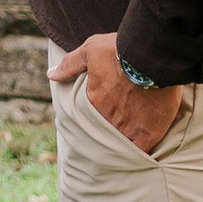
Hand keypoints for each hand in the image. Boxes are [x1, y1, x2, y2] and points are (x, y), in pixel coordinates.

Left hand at [50, 32, 188, 149]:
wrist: (151, 55)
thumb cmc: (120, 49)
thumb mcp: (91, 50)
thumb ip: (70, 64)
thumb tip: (51, 74)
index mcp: (93, 102)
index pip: (88, 119)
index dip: (94, 120)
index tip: (100, 117)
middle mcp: (108, 119)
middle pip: (105, 132)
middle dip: (108, 131)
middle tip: (115, 130)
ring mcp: (128, 128)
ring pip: (122, 143)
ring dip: (123, 142)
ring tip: (128, 141)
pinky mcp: (149, 133)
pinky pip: (141, 150)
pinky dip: (139, 152)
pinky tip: (140, 151)